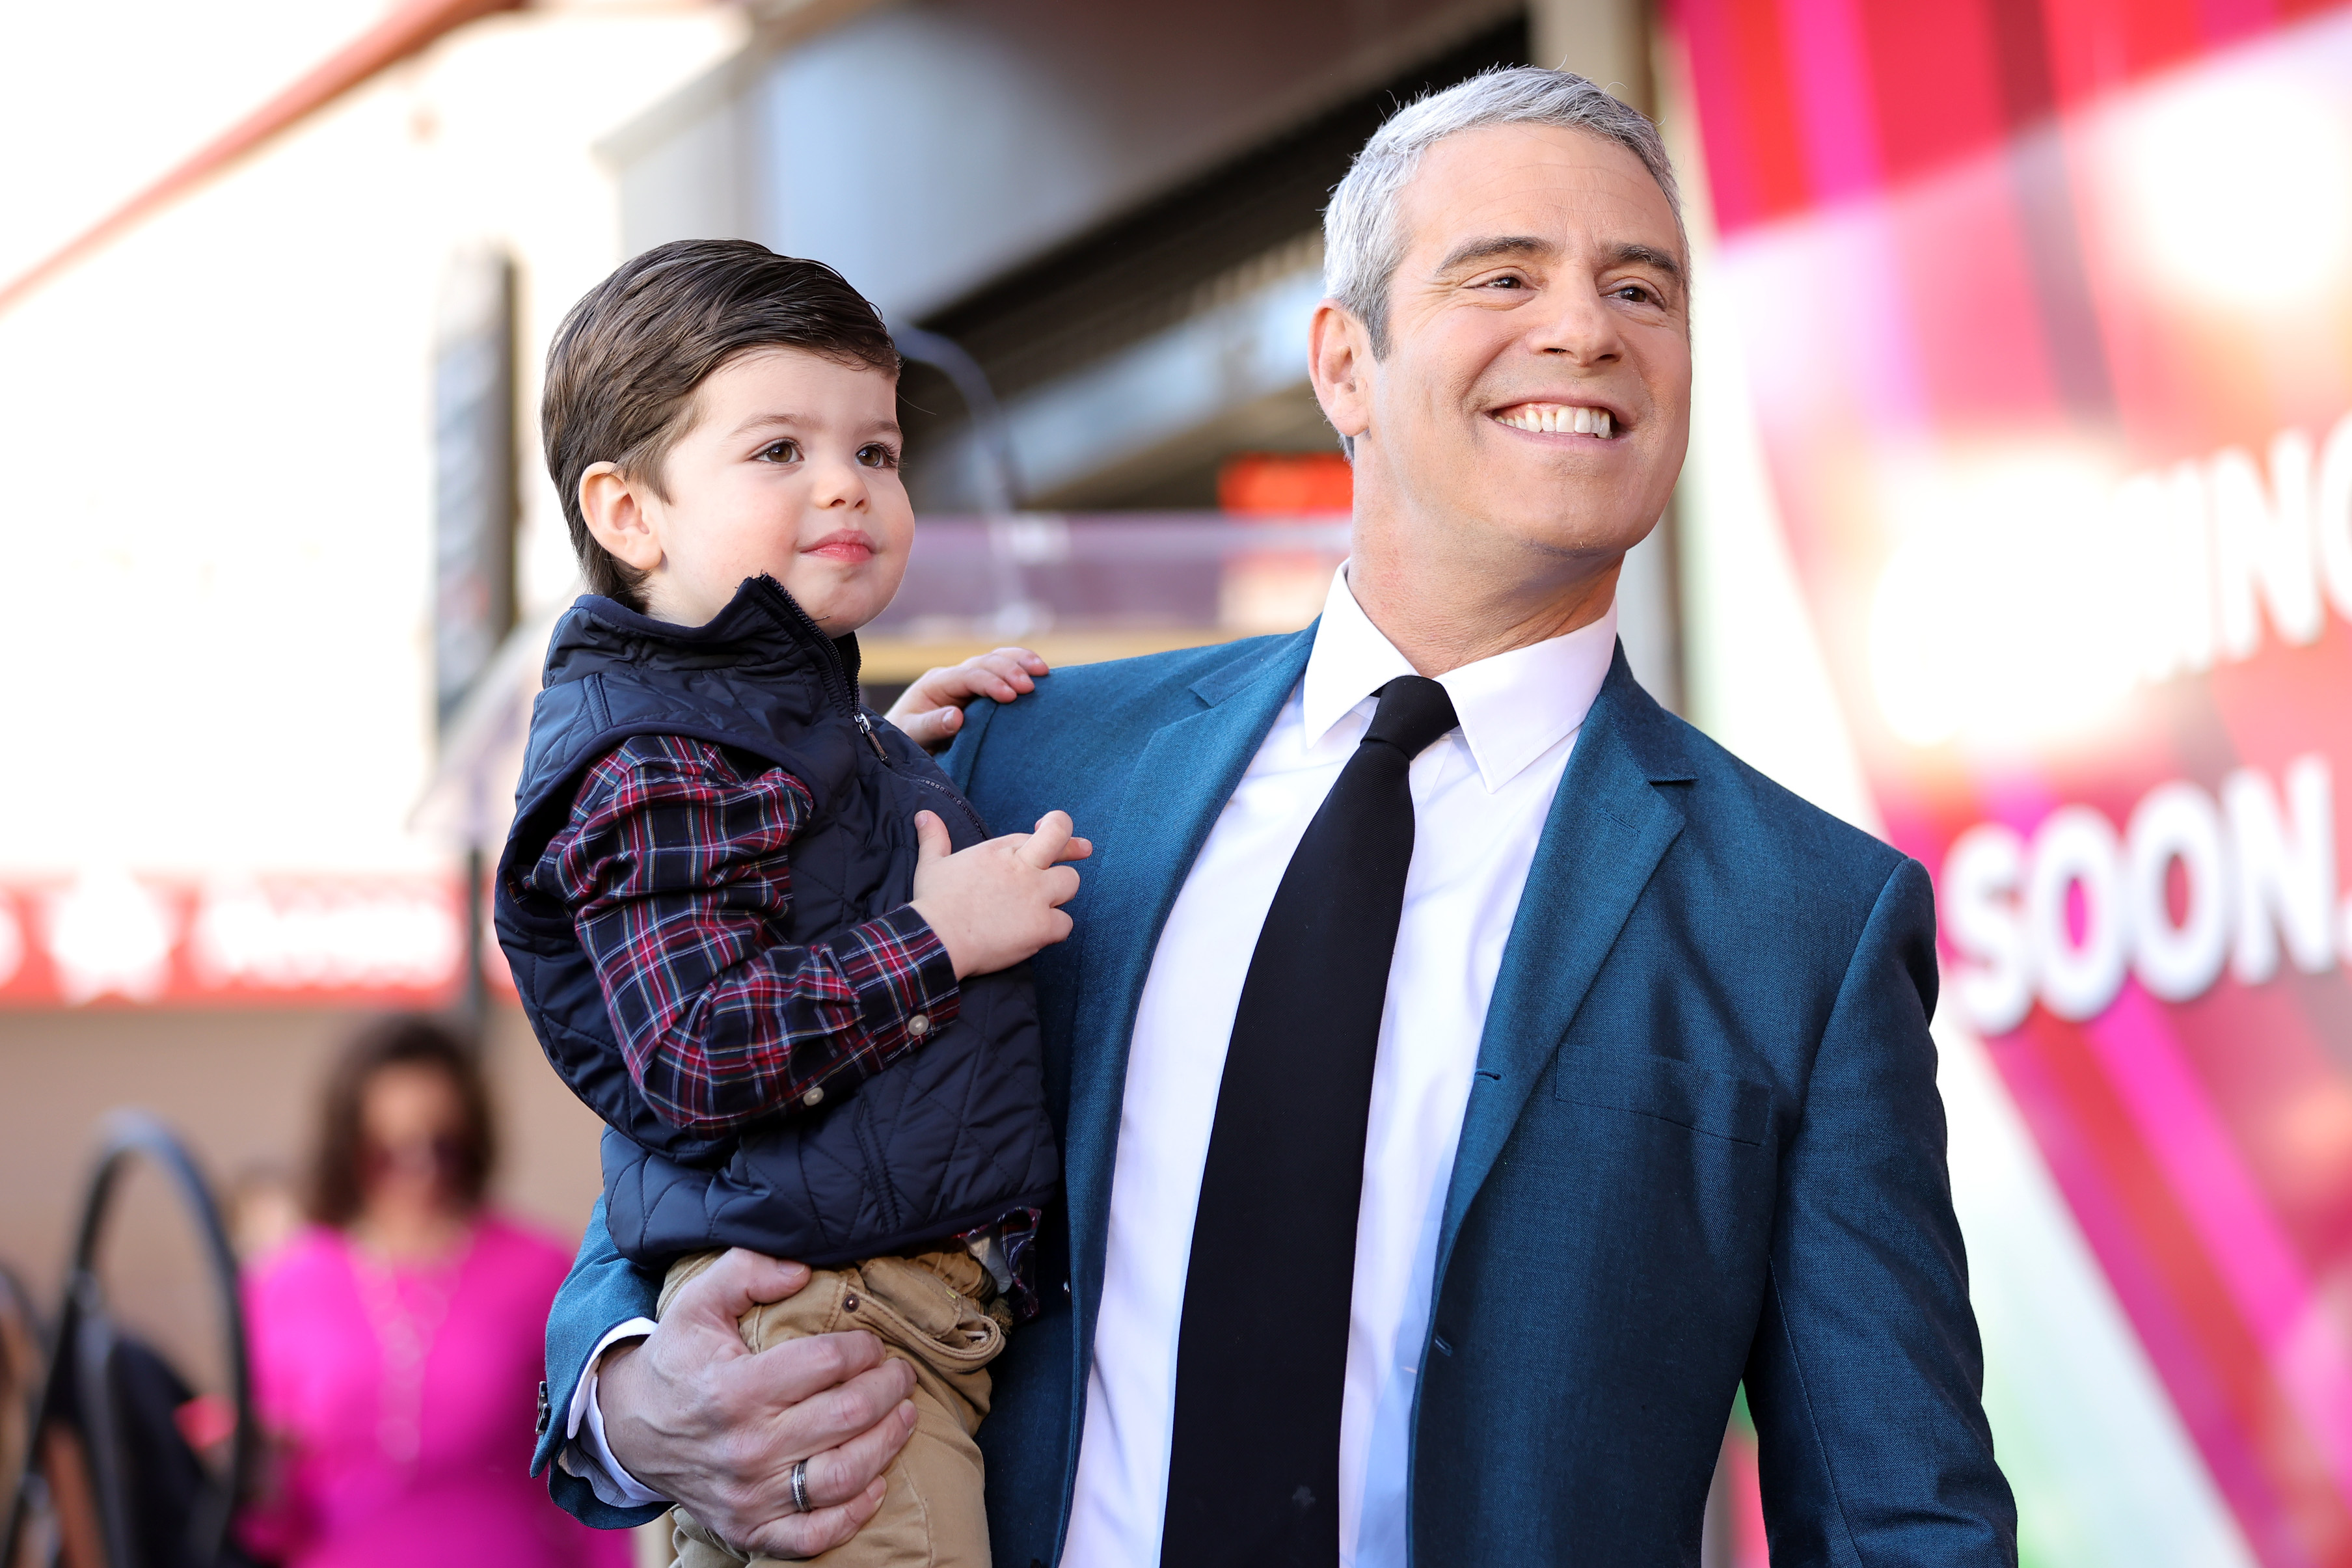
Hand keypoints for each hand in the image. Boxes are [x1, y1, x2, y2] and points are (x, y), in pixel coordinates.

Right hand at [598, 1249, 917, 1557]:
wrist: (631, 1429)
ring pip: (844, 1474)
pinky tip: (877, 1482)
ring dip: (889, 1442)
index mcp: (735, 1389)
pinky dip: (855, 1514)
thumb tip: (802, 1268)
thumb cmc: (678, 1360)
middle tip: (901, 1373)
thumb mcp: (698, 1302)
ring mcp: (749, 1495)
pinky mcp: (751, 1529)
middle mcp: (746, 1447)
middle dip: (890, 1388)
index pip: (828, 1363)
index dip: (864, 1349)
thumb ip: (747, 1270)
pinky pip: (815, 1534)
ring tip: (905, 1414)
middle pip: (848, 1415)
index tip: (873, 1343)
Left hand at [883, 647, 1048, 752]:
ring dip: (1021, 662)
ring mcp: (967, 680)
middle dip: (1010, 670)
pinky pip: (1002, 672)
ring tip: (1044, 672)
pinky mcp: (979, 689)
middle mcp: (953, 677)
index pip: (968, 676)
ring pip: (997, 659)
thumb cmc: (905, 740)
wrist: (901, 743)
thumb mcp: (912, 736)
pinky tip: (1041, 675)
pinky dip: (1021, 668)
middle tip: (1031, 687)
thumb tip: (956, 717)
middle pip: (986, 662)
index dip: (991, 682)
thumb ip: (931, 726)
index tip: (1011, 696)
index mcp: (936, 684)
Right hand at [908, 809, 1090, 977]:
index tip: (1045, 832)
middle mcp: (1022, 867)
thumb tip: (924, 815)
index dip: (1047, 832)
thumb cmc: (934, 903)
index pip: (1035, 834)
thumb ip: (934, 837)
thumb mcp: (931, 864)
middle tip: (1084, 849)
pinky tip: (1039, 934)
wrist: (937, 939)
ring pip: (1070, 882)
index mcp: (999, 850)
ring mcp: (1035, 895)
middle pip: (1061, 839)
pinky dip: (1055, 930)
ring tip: (1044, 905)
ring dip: (1061, 894)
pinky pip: (1065, 924)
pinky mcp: (1041, 926)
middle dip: (1073, 844)